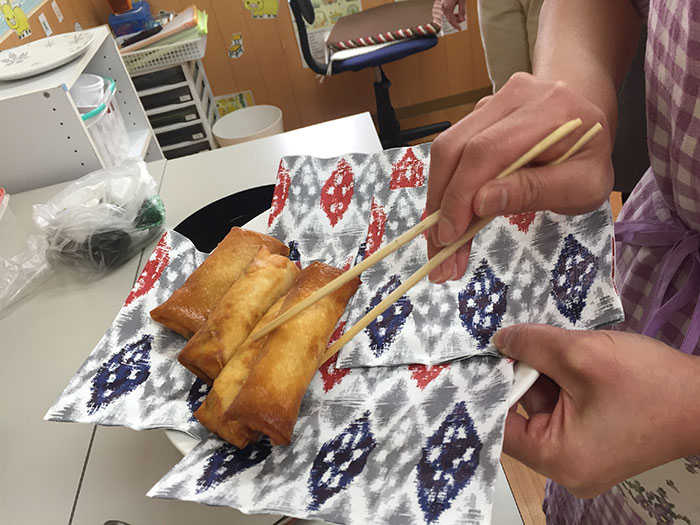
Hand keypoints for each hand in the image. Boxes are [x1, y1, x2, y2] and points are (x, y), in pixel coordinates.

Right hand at [426, 73, 612, 282]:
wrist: (586, 114)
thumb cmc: (589, 155)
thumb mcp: (584, 185)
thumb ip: (537, 191)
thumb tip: (481, 202)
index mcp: (548, 111)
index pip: (487, 151)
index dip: (461, 194)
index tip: (450, 237)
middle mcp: (512, 97)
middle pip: (455, 147)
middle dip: (441, 203)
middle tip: (438, 250)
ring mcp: (490, 102)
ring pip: (445, 150)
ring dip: (438, 199)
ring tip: (440, 242)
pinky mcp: (476, 114)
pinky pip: (451, 152)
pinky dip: (446, 189)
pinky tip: (451, 219)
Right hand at [441, 0, 464, 30]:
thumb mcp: (462, 1)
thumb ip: (462, 11)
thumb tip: (462, 20)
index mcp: (448, 7)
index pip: (451, 20)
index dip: (456, 25)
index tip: (459, 29)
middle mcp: (444, 7)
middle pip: (449, 19)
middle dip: (456, 21)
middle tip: (463, 20)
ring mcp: (442, 6)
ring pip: (448, 17)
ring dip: (454, 18)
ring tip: (460, 16)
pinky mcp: (443, 5)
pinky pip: (446, 13)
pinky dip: (451, 15)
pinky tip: (456, 14)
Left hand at [494, 324, 699, 497]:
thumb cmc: (650, 383)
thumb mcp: (581, 355)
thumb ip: (533, 345)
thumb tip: (499, 340)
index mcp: (559, 459)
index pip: (501, 426)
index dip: (489, 389)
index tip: (479, 359)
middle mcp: (566, 466)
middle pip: (523, 414)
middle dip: (520, 375)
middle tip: (510, 340)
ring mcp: (583, 455)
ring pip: (544, 407)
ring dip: (542, 375)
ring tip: (540, 343)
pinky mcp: (596, 441)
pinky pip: (564, 409)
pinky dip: (561, 382)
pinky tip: (562, 355)